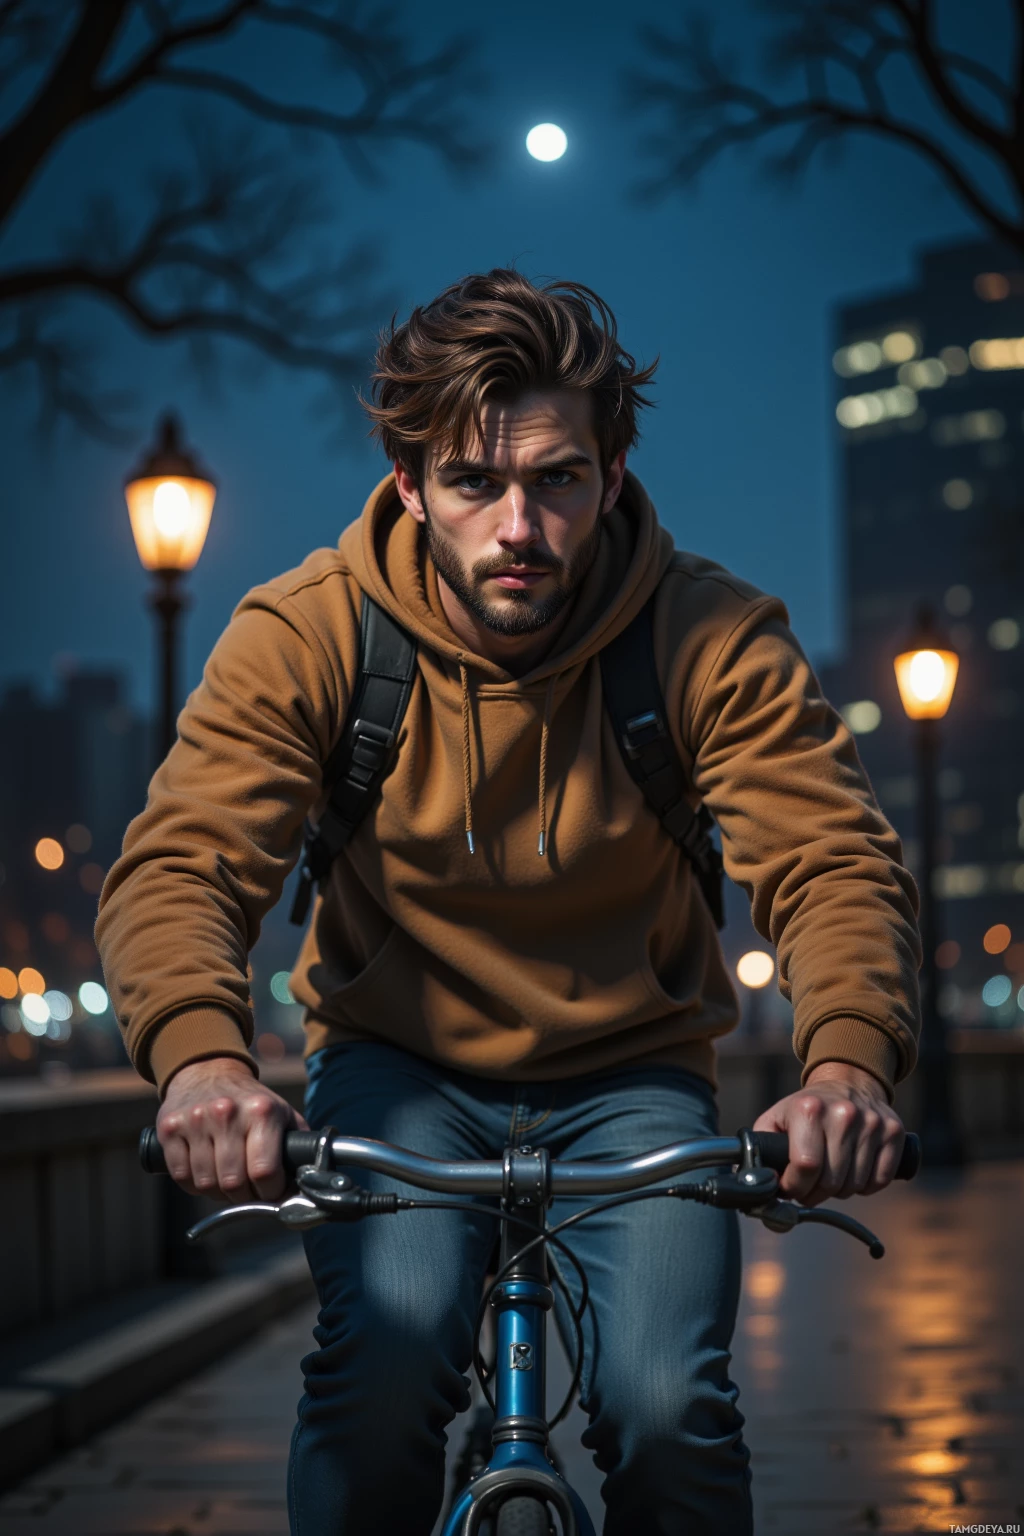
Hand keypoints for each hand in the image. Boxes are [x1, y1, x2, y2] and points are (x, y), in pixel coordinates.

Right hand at [156, 1056, 307, 1202]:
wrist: (208, 1072)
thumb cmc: (251, 1102)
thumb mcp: (283, 1114)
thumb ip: (299, 1147)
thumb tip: (312, 1182)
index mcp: (261, 1111)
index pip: (265, 1172)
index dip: (271, 1192)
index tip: (272, 1192)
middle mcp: (227, 1113)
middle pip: (234, 1183)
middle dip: (245, 1197)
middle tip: (249, 1191)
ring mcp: (195, 1119)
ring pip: (206, 1184)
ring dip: (218, 1192)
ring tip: (227, 1180)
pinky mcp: (170, 1127)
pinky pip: (181, 1176)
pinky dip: (193, 1184)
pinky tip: (205, 1171)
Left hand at [752, 1061, 904, 1206]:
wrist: (847, 1082)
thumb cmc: (806, 1108)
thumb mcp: (775, 1118)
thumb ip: (759, 1149)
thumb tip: (750, 1182)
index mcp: (809, 1109)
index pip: (805, 1166)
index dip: (794, 1186)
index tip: (790, 1188)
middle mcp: (843, 1113)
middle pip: (830, 1181)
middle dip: (815, 1193)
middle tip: (809, 1187)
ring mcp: (872, 1122)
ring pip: (854, 1185)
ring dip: (839, 1190)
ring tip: (830, 1174)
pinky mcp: (894, 1132)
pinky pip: (880, 1181)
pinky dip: (866, 1186)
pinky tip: (853, 1171)